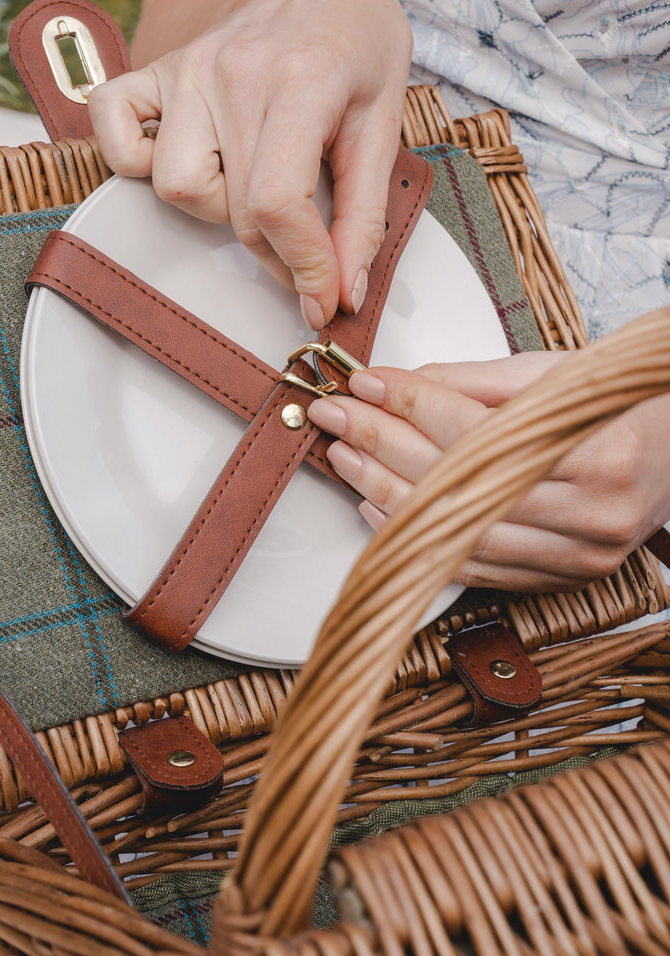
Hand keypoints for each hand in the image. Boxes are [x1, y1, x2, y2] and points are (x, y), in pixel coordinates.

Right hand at [87, 0, 412, 326]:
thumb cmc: (360, 48)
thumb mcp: (385, 126)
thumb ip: (364, 215)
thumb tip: (345, 290)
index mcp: (299, 80)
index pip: (278, 202)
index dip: (304, 265)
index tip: (324, 296)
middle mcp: (231, 71)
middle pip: (231, 206)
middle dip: (276, 252)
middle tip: (308, 254)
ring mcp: (186, 67)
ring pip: (173, 183)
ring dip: (214, 207)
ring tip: (252, 187)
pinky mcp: (157, 68)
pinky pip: (114, 130)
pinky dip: (135, 160)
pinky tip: (189, 160)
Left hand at [307, 353, 669, 591]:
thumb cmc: (618, 408)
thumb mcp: (555, 376)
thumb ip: (475, 381)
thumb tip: (398, 383)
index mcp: (596, 453)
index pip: (479, 429)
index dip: (413, 402)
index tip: (366, 383)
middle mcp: (590, 514)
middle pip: (461, 482)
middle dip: (384, 444)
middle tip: (337, 418)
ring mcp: (576, 555)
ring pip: (459, 533)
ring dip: (388, 496)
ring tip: (345, 461)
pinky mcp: (562, 579)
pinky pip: (473, 568)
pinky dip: (420, 539)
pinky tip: (379, 511)